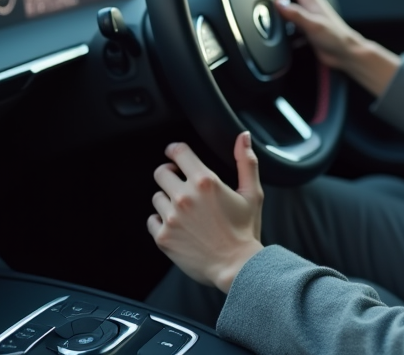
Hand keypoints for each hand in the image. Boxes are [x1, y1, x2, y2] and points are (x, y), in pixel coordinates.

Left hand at [148, 132, 263, 293]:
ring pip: (156, 197)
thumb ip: (246, 162)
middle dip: (169, 174)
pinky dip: (160, 221)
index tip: (175, 153)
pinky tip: (176, 226)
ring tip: (182, 210)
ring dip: (166, 200)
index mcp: (205, 181)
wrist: (236, 266)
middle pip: (161, 172)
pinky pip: (151, 220)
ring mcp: (171, 218)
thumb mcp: (252, 193)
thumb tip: (243, 137)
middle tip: (178, 182)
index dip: (175, 150)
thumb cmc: (245, 231)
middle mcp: (184, 197)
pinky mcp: (163, 237)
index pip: (179, 152)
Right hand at [274, 0, 399, 95]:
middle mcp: (309, 6)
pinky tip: (281, 21)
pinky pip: (292, 19)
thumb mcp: (314, 24)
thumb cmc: (335, 37)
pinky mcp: (307, 28)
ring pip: (292, 4)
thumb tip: (279, 2)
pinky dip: (286, 17)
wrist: (345, 53)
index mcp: (311, 0)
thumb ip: (296, 14)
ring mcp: (309, 17)